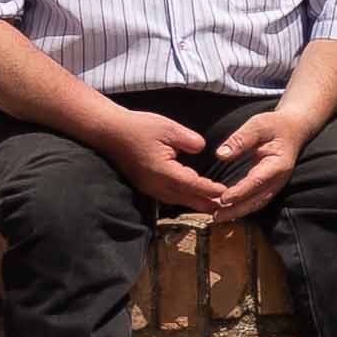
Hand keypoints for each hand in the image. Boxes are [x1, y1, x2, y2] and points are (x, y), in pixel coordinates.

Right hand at [107, 107, 231, 213]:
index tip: (226, 192)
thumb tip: (202, 149)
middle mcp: (156, 184)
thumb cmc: (138, 127)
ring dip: (195, 203)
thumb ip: (189, 140)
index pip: (193, 184)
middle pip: (187, 198)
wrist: (109, 132)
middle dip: (206, 204)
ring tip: (213, 207)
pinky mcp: (145, 185)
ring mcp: (149, 187)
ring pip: (177, 200)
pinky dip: (182, 199)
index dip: (210, 189)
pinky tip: (190, 198)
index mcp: (164, 171)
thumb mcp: (168, 128)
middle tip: (226, 209)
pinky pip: (168, 197)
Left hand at [209, 107, 305, 219]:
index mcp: (277, 165)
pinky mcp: (269, 187)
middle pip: (257, 200)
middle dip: (236, 210)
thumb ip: (240, 139)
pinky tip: (227, 211)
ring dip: (238, 212)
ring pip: (257, 204)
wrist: (293, 129)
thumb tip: (221, 154)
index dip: (240, 192)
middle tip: (215, 217)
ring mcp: (275, 185)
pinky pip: (256, 201)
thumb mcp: (258, 125)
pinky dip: (242, 208)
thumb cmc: (275, 125)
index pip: (256, 182)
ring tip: (217, 217)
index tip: (223, 198)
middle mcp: (278, 180)